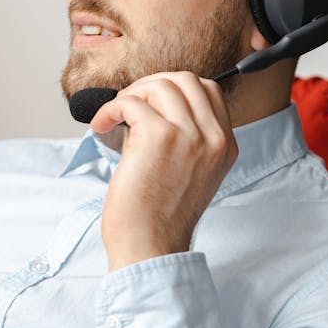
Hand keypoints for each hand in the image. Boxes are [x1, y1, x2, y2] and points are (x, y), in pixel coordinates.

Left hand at [90, 72, 237, 270]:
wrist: (149, 247)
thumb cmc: (159, 217)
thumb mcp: (191, 173)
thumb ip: (187, 138)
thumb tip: (151, 102)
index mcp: (225, 146)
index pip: (209, 91)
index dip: (174, 89)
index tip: (150, 104)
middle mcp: (214, 138)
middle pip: (185, 80)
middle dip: (151, 85)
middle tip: (129, 106)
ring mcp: (189, 135)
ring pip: (159, 85)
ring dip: (130, 95)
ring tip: (115, 118)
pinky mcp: (159, 136)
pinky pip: (130, 103)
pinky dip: (110, 109)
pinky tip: (102, 126)